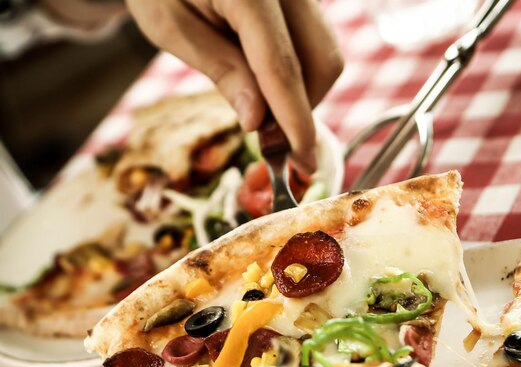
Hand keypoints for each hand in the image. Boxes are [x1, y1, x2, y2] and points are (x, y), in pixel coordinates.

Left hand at [126, 0, 343, 173]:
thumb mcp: (173, 27)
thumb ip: (222, 71)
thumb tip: (259, 122)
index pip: (282, 68)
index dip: (295, 123)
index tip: (303, 163)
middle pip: (322, 61)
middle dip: (304, 108)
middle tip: (270, 135)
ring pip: (325, 54)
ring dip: (303, 93)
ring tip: (263, 104)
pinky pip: (314, 42)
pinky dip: (299, 73)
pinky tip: (268, 82)